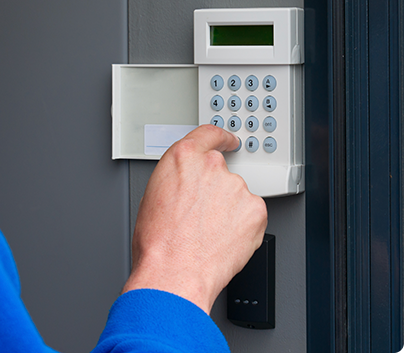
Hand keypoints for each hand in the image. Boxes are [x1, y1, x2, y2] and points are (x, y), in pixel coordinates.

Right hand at [121, 124, 266, 313]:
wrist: (175, 273)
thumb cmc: (158, 242)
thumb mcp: (153, 195)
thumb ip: (176, 178)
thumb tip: (185, 184)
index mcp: (184, 157)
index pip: (209, 134)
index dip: (221, 138)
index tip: (229, 141)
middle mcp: (212, 166)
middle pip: (221, 170)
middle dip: (216, 190)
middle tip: (202, 215)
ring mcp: (236, 187)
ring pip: (236, 195)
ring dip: (228, 209)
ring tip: (208, 233)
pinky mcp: (255, 209)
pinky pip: (251, 214)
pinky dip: (242, 225)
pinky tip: (224, 239)